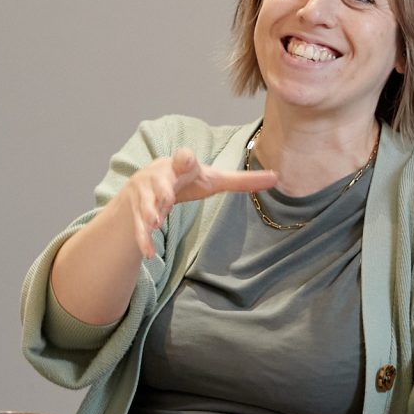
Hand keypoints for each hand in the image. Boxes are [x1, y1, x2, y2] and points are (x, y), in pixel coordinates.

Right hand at [114, 148, 278, 258]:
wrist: (142, 187)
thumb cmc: (184, 181)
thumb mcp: (211, 180)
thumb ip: (241, 181)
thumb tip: (277, 178)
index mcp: (179, 166)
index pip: (182, 159)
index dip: (184, 159)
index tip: (186, 159)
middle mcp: (159, 178)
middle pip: (160, 182)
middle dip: (162, 190)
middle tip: (167, 199)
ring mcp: (145, 197)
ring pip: (146, 206)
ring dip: (150, 214)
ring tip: (155, 225)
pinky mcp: (135, 215)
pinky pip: (138, 229)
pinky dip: (143, 241)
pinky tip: (149, 254)